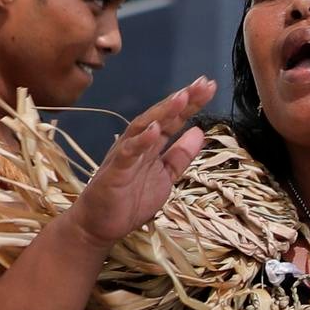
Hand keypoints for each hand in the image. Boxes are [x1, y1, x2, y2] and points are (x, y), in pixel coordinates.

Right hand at [70, 79, 211, 247]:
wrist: (100, 225)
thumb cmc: (130, 199)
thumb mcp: (165, 176)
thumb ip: (180, 155)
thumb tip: (200, 131)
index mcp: (150, 146)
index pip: (173, 120)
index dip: (191, 104)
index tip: (209, 87)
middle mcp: (136, 144)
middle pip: (160, 117)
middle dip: (181, 100)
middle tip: (202, 83)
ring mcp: (124, 156)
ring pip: (143, 128)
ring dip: (162, 113)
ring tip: (182, 97)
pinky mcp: (114, 172)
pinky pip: (128, 154)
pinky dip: (141, 141)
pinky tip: (155, 130)